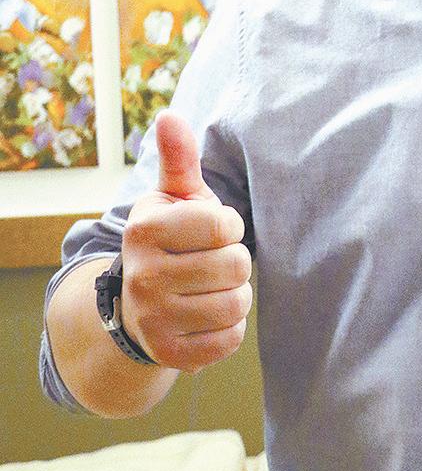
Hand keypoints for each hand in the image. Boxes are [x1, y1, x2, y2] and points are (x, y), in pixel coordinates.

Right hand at [120, 110, 251, 371]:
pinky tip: (206, 317)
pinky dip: (229, 328)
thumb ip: (179, 158)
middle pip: (235, 264)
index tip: (209, 231)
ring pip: (236, 303)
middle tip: (210, 263)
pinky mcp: (170, 355)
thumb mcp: (174, 197)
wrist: (137, 307)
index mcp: (144, 229)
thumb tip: (169, 114)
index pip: (223, 224)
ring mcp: (153, 319)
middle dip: (234, 262)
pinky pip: (230, 339)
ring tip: (211, 288)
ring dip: (235, 294)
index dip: (228, 226)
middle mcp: (142, 276)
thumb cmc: (172, 240)